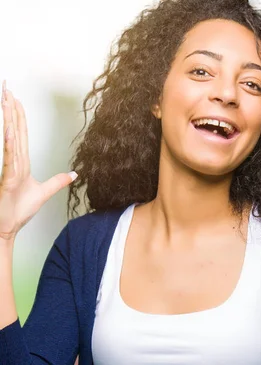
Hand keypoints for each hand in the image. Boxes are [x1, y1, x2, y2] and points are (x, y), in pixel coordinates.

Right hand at [0, 81, 77, 241]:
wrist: (5, 228)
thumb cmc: (17, 211)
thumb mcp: (44, 193)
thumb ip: (58, 181)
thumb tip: (74, 174)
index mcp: (20, 162)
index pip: (21, 133)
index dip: (18, 115)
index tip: (14, 98)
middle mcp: (13, 161)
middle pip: (14, 129)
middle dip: (10, 108)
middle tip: (7, 87)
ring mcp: (9, 168)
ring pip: (11, 138)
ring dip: (9, 119)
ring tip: (6, 99)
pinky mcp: (8, 178)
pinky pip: (9, 158)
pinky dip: (11, 144)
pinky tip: (11, 131)